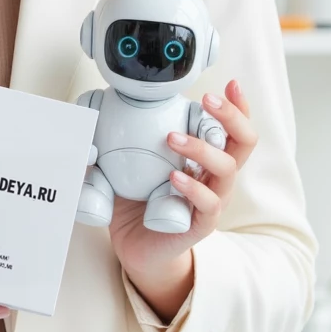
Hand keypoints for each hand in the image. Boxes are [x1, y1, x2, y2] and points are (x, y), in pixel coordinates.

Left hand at [108, 81, 256, 318]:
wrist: (138, 248)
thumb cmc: (139, 202)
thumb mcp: (131, 165)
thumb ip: (119, 141)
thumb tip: (86, 113)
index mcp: (206, 159)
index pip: (233, 129)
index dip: (238, 106)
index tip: (230, 83)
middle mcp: (216, 178)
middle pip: (244, 143)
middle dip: (231, 117)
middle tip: (207, 100)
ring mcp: (213, 201)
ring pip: (227, 169)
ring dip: (202, 148)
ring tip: (173, 138)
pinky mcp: (201, 224)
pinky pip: (208, 203)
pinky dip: (193, 187)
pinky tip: (174, 176)